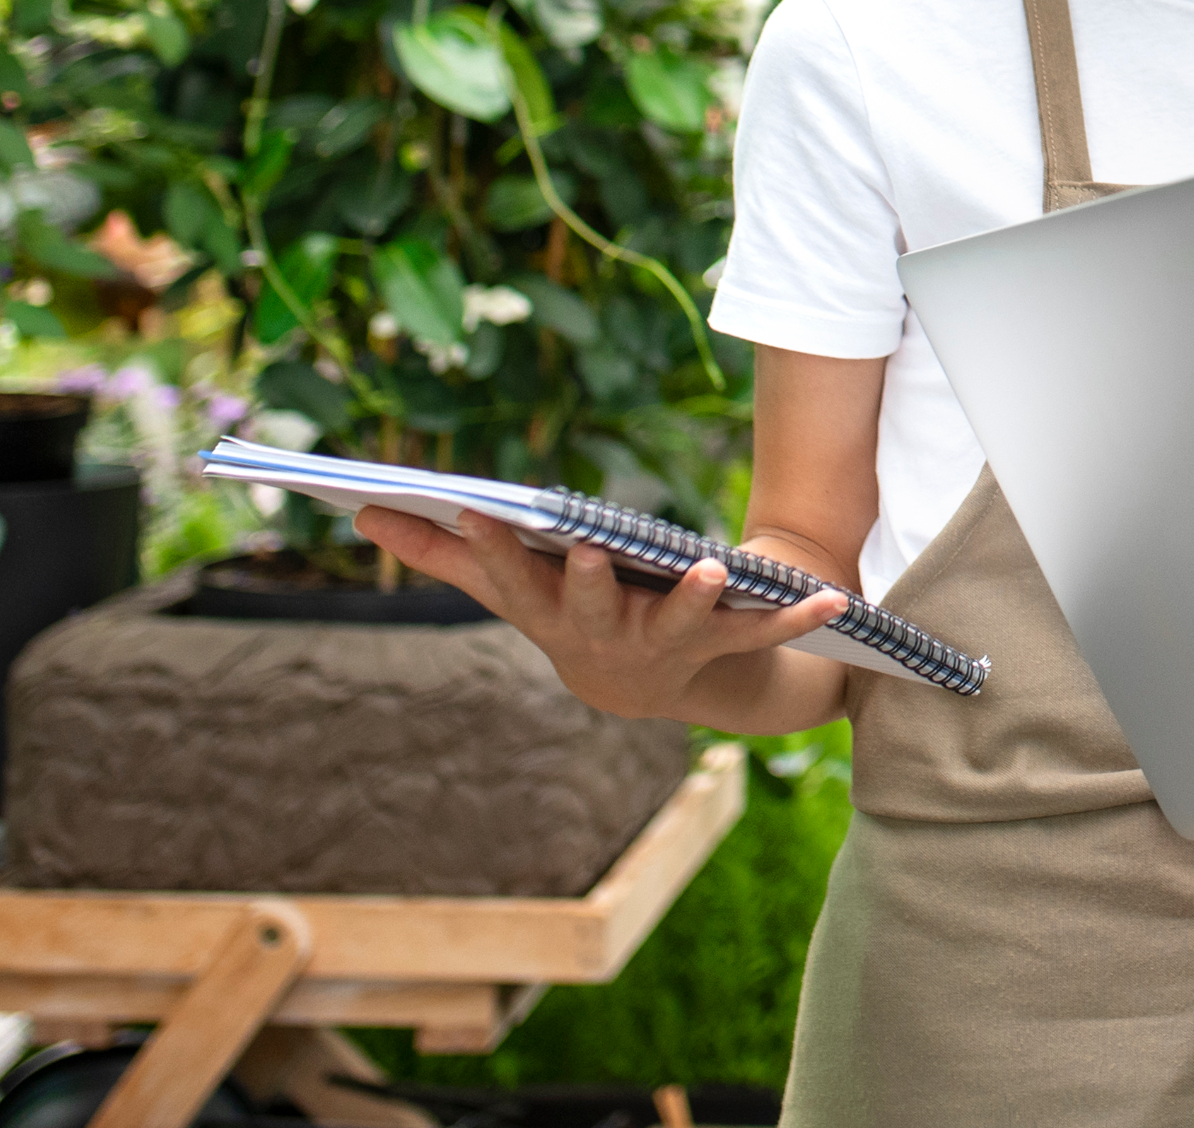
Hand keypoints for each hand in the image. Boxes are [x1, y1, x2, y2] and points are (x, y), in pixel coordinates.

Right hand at [355, 505, 846, 724]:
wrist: (654, 687)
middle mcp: (603, 637)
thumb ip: (441, 553)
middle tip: (585, 546)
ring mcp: (667, 647)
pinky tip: (831, 597)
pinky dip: (796, 617)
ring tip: (712, 566)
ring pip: (681, 623)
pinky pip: (764, 633)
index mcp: (548, 614)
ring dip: (695, 598)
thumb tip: (363, 511)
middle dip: (586, 578)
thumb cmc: (571, 615)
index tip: (469, 507)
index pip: (510, 579)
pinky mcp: (726, 646)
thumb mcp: (511, 587)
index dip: (489, 546)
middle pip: (589, 604)